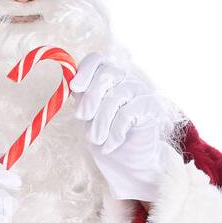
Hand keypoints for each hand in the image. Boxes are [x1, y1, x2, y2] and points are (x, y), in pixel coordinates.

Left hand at [70, 53, 174, 201]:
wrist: (129, 162)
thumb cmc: (105, 136)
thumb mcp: (87, 116)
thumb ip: (80, 98)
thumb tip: (69, 84)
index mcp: (107, 78)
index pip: (97, 60)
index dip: (84, 70)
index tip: (74, 88)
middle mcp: (125, 79)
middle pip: (105, 74)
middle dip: (90, 97)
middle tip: (81, 118)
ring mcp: (140, 91)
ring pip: (115, 97)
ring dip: (100, 122)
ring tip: (96, 139)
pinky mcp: (152, 106)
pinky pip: (128, 114)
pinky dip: (114, 133)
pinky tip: (110, 146)